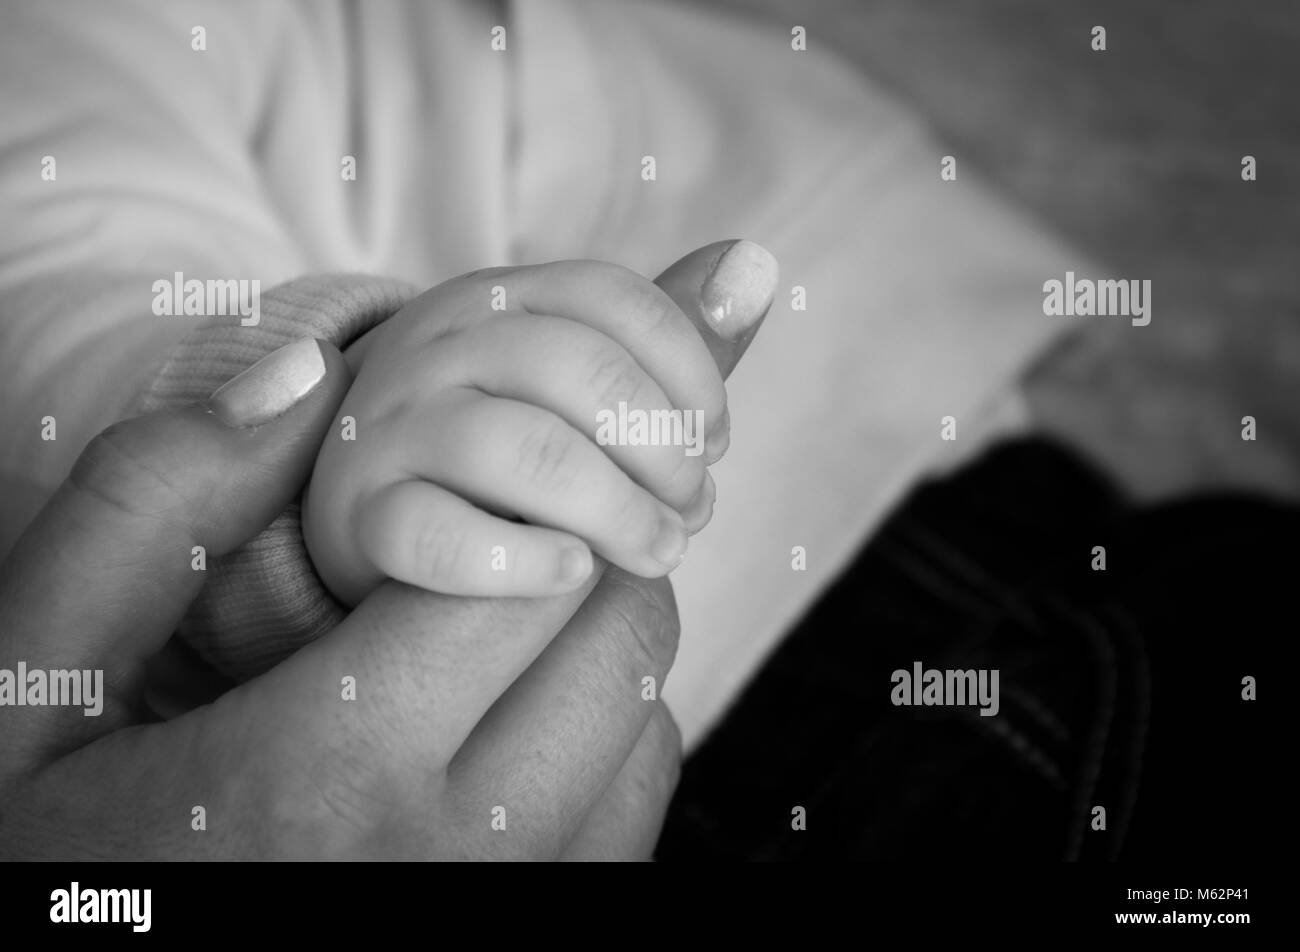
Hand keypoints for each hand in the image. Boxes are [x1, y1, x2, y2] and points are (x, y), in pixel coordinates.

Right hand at [0, 239, 774, 858]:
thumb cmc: (52, 853)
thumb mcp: (40, 679)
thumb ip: (154, 511)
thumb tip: (301, 377)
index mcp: (327, 771)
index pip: (522, 577)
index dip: (521, 498)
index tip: (479, 481)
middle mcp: (450, 861)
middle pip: (611, 641)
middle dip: (579, 552)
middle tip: (507, 524)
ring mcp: (508, 909)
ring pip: (643, 721)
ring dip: (598, 638)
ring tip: (509, 613)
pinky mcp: (537, 936)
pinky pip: (635, 810)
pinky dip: (610, 734)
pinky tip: (518, 713)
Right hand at [303, 241, 777, 603]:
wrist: (363, 504)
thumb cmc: (497, 443)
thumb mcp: (572, 376)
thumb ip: (664, 336)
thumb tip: (757, 266)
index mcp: (497, 297)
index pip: (613, 300)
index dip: (689, 373)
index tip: (717, 443)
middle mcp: (437, 345)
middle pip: (574, 368)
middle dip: (661, 448)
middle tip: (693, 513)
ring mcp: (390, 427)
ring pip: (521, 449)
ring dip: (616, 510)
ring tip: (658, 553)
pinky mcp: (358, 515)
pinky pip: (438, 535)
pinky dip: (520, 559)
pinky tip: (573, 574)